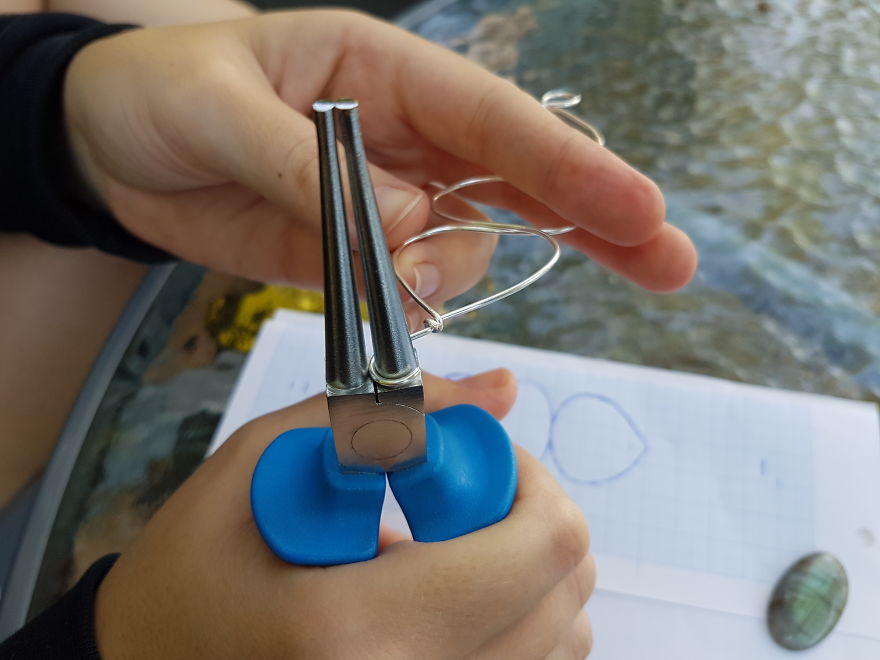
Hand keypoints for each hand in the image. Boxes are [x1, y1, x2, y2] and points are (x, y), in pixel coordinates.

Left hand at [64, 10, 695, 305]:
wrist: (110, 149)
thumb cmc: (159, 94)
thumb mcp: (221, 111)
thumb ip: (314, 167)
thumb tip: (411, 223)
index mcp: (382, 76)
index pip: (492, 119)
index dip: (569, 165)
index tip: (638, 208)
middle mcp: (403, 139)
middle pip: (519, 182)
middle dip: (594, 220)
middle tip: (668, 263)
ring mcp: (385, 202)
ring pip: (464, 246)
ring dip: (453, 278)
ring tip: (398, 286)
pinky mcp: (356, 254)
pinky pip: (411, 287)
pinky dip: (416, 308)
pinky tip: (396, 307)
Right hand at [94, 369, 594, 658]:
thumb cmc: (190, 575)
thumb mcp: (264, 462)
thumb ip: (385, 413)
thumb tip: (501, 389)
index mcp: (357, 630)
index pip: (538, 546)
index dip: (523, 476)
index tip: (464, 456)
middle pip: (565, 591)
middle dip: (525, 516)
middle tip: (451, 499)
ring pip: (564, 633)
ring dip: (522, 566)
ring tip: (439, 552)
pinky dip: (512, 612)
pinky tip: (443, 594)